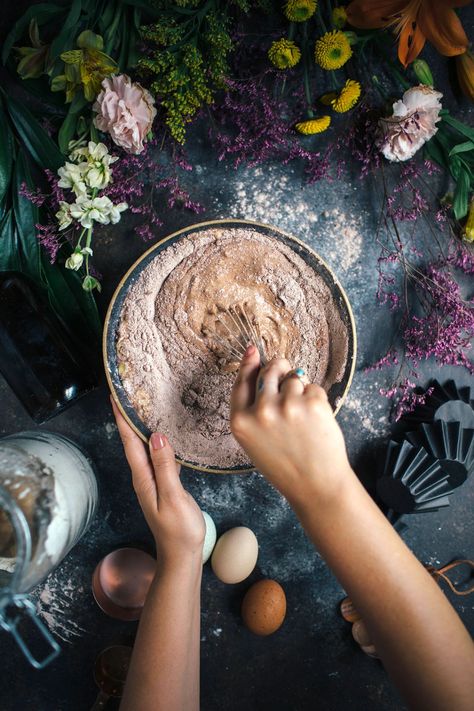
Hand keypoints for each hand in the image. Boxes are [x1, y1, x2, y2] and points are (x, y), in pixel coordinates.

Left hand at [111, 398, 205, 565]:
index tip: (115, 397)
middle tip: (127, 393)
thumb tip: (156, 437)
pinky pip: (157, 456)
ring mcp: (152, 480)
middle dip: (128, 417)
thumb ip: (165, 467)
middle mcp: (143, 476)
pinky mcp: (163, 483)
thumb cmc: (178, 530)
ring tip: (142, 407)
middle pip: (132, 442)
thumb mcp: (172, 497)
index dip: (122, 419)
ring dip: (140, 427)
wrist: (182, 555)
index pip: (129, 442)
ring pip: (144, 447)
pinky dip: (157, 441)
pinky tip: (163, 434)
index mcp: (143, 478)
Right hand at [230, 346, 353, 506]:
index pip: (242, 381)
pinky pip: (313, 387)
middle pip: (269, 371)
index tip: (254, 351)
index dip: (249, 363)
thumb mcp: (254, 440)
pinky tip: (316, 420)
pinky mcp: (312, 404)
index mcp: (240, 422)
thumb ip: (252, 407)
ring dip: (300, 389)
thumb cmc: (285, 464)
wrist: (316, 485)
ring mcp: (287, 406)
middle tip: (288, 378)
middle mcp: (261, 411)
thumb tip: (259, 365)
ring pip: (294, 377)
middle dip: (279, 369)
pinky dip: (316, 399)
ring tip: (303, 416)